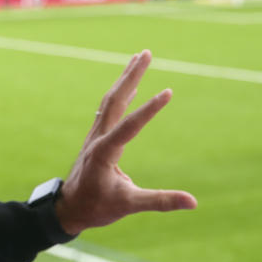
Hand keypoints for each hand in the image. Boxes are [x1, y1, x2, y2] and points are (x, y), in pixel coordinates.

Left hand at [55, 50, 196, 235]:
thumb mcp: (128, 205)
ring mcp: (95, 135)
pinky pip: (109, 109)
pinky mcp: (97, 137)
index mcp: (104, 152)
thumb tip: (193, 202)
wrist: (68, 209)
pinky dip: (122, 94)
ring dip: (125, 79)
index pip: (130, 126)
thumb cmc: (96, 208)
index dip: (149, 109)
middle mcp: (98, 138)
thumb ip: (160, 201)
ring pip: (110, 100)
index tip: (169, 92)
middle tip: (146, 53)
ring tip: (139, 58)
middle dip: (131, 75)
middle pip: (115, 100)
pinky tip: (131, 86)